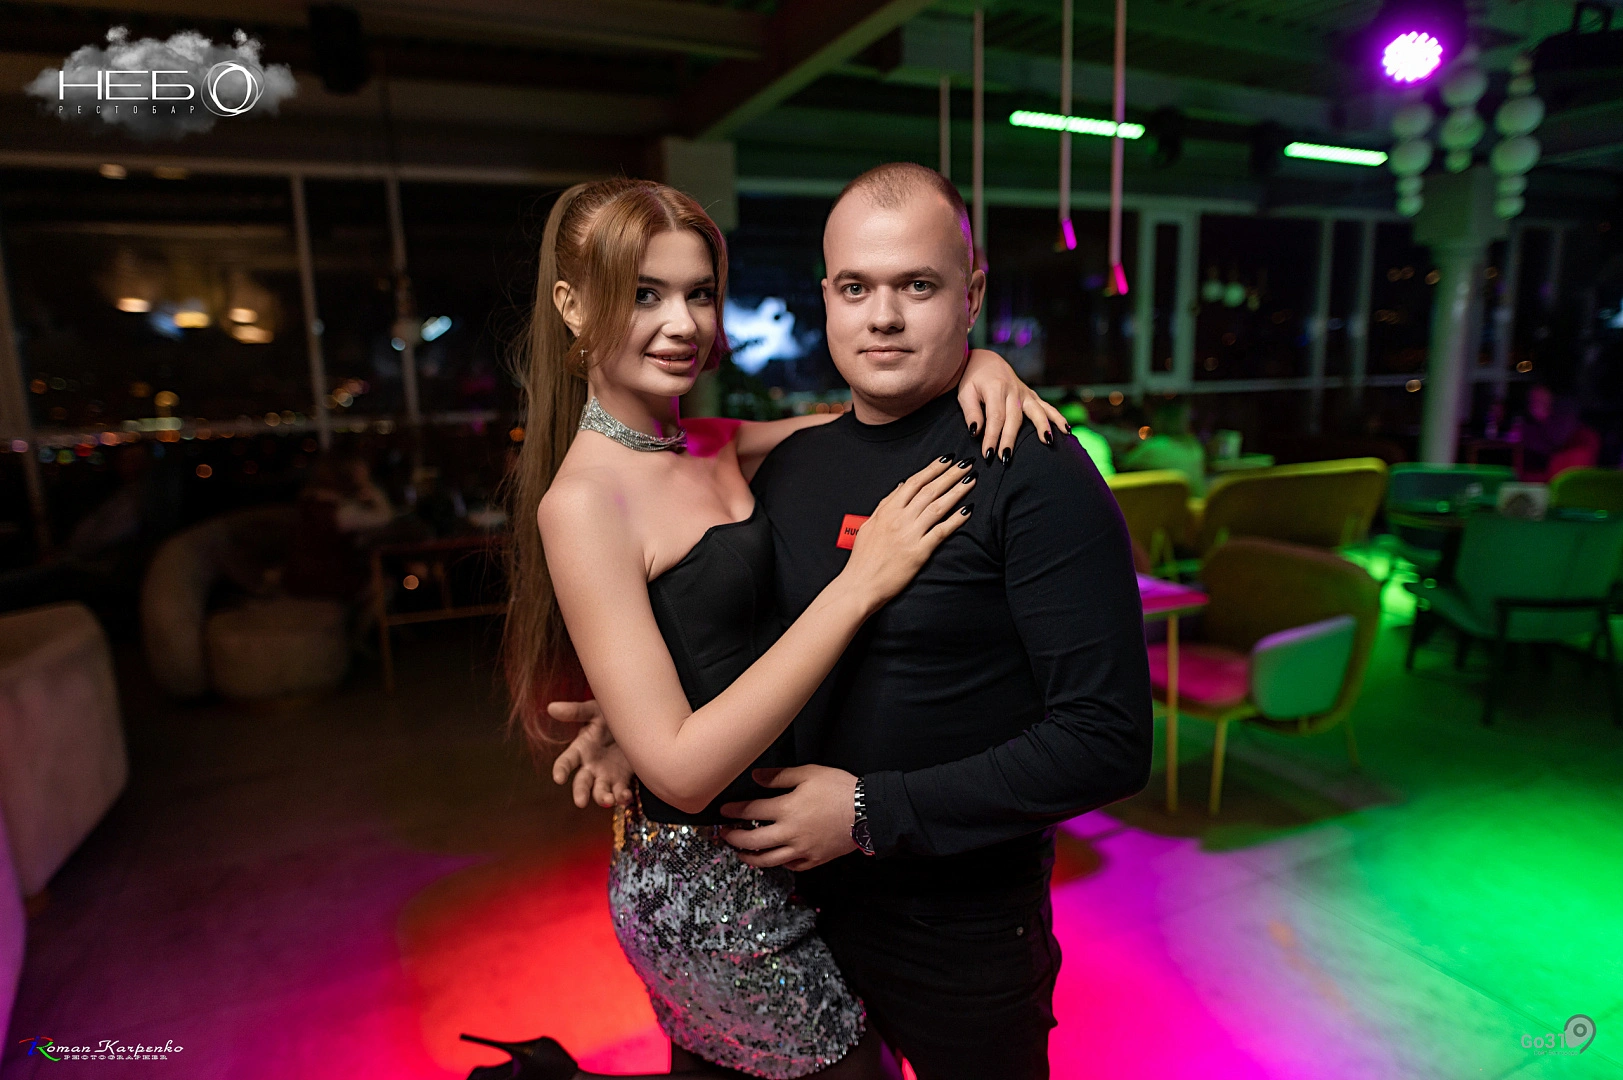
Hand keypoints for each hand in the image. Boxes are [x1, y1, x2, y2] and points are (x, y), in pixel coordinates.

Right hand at [548, 699, 634, 808]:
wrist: (634, 720)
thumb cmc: (609, 714)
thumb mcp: (594, 711)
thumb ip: (575, 711)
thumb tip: (551, 707)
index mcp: (581, 749)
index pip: (565, 762)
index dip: (560, 770)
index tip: (558, 778)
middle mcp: (590, 766)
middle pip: (582, 783)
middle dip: (580, 793)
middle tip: (581, 802)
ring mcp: (606, 774)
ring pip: (601, 792)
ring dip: (603, 798)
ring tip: (609, 800)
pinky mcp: (622, 779)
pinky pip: (620, 792)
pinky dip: (622, 797)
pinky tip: (626, 796)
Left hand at [720, 766, 859, 870]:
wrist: (868, 812)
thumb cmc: (840, 789)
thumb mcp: (809, 773)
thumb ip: (779, 776)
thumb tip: (756, 777)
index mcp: (787, 809)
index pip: (750, 812)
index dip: (733, 812)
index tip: (724, 811)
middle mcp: (790, 833)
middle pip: (752, 841)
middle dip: (733, 839)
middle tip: (724, 835)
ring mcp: (802, 850)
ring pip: (768, 860)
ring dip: (750, 857)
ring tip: (741, 853)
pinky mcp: (815, 859)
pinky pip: (792, 867)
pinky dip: (779, 864)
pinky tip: (775, 859)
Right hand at [841, 457, 972, 609]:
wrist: (860, 585)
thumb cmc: (862, 558)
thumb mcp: (869, 524)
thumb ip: (885, 504)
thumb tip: (900, 486)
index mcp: (888, 511)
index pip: (913, 483)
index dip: (932, 469)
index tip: (946, 460)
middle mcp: (900, 519)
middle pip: (929, 490)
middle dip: (950, 475)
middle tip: (966, 464)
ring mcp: (910, 535)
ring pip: (938, 506)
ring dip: (956, 491)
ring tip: (971, 480)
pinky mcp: (919, 552)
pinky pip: (941, 532)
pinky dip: (955, 520)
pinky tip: (967, 510)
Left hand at [959, 348, 1069, 462]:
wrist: (986, 361)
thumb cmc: (973, 379)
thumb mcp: (965, 393)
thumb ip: (971, 412)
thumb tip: (976, 432)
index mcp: (996, 390)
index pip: (995, 418)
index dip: (992, 437)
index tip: (988, 454)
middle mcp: (1013, 391)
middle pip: (1014, 419)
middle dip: (1010, 439)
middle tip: (1006, 459)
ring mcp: (1025, 393)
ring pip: (1037, 411)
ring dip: (1043, 427)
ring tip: (1048, 442)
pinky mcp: (1031, 396)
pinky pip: (1047, 407)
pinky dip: (1057, 417)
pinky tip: (1066, 430)